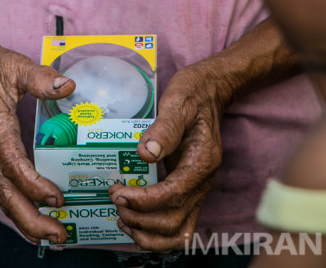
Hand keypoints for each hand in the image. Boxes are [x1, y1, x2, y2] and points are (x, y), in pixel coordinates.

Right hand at [0, 30, 75, 243]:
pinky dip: (16, 206)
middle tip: (59, 234)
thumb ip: (40, 77)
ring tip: (51, 234)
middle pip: (5, 191)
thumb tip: (69, 86)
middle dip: (31, 218)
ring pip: (0, 194)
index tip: (56, 197)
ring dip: (24, 218)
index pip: (11, 162)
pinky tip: (33, 216)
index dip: (33, 183)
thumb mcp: (13, 64)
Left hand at [108, 64, 228, 250]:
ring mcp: (197, 188)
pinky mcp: (189, 188)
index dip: (144, 201)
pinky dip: (156, 231)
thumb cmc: (192, 94)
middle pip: (175, 222)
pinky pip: (177, 222)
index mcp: (202, 161)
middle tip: (116, 201)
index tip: (118, 193)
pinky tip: (135, 221)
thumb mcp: (178, 102)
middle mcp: (202, 181)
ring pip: (178, 232)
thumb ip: (165, 128)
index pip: (173, 195)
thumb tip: (145, 153)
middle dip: (141, 219)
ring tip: (122, 219)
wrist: (210, 91)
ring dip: (149, 234)